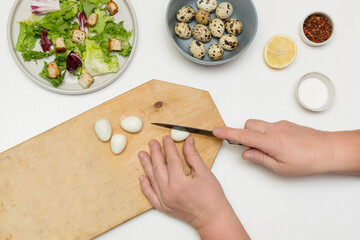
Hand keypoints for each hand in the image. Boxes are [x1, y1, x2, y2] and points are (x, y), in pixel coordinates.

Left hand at [138, 136, 248, 239]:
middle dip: (155, 153)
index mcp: (179, 182)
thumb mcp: (204, 172)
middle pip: (159, 167)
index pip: (171, 159)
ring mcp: (164, 200)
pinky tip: (142, 177)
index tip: (166, 138)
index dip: (169, 146)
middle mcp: (168, 191)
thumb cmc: (211, 198)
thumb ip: (193, 156)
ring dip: (147, 165)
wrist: (212, 218)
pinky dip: (145, 186)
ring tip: (143, 154)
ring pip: (152, 178)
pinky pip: (150, 195)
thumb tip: (187, 142)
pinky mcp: (163, 207)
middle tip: (152, 143)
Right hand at [213, 120, 335, 175]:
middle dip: (244, 133)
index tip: (216, 130)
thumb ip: (260, 159)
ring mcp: (280, 125)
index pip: (243, 135)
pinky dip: (267, 133)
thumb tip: (246, 154)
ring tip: (268, 149)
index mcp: (270, 142)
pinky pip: (270, 125)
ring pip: (259, 124)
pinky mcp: (286, 124)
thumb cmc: (308, 161)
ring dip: (256, 133)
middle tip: (249, 148)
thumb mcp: (281, 168)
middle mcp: (273, 129)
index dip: (227, 133)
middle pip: (249, 125)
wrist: (329, 150)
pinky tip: (279, 145)